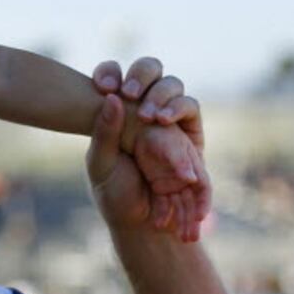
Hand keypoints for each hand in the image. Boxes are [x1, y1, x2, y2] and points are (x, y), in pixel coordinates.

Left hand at [88, 58, 210, 240]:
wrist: (144, 223)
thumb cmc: (116, 191)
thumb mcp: (101, 165)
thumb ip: (104, 133)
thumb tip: (111, 97)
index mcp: (116, 110)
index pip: (114, 75)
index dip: (109, 72)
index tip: (103, 87)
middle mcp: (144, 107)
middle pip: (151, 70)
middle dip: (141, 76)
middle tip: (129, 93)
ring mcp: (170, 119)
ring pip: (175, 87)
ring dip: (163, 95)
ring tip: (152, 116)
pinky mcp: (191, 134)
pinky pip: (192, 113)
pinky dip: (181, 112)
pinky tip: (165, 122)